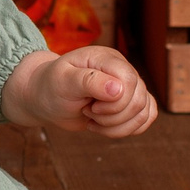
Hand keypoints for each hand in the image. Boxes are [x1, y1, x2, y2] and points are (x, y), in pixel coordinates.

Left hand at [0, 45, 155, 137]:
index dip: (115, 102)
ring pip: (144, 112)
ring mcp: (127, 87)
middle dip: (112, 117)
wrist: (45, 98)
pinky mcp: (128, 103)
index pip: (130, 80)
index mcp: (106, 58)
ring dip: (118, 126)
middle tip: (89, 112)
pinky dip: (127, 130)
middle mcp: (121, 70)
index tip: (91, 107)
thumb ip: (89, 81)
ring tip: (93, 119)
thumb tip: (118, 89)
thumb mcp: (63, 81)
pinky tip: (104, 127)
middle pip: (138, 99)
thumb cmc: (50, 86)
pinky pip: (145, 118)